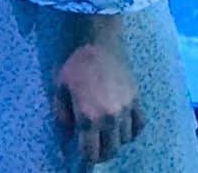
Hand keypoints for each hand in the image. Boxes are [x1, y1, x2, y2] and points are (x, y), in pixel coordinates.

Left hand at [53, 42, 144, 164]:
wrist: (97, 39)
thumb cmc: (74, 62)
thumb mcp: (59, 87)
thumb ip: (61, 115)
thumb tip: (65, 137)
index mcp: (88, 115)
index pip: (91, 152)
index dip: (85, 159)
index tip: (80, 157)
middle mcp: (110, 117)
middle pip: (110, 150)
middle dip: (99, 152)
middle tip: (91, 146)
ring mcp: (126, 110)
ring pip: (125, 140)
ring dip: (114, 141)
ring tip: (104, 134)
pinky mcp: (136, 100)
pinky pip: (139, 126)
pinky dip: (131, 130)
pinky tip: (121, 125)